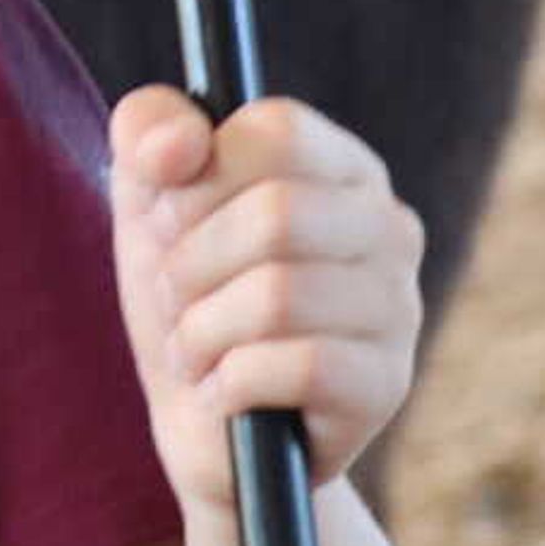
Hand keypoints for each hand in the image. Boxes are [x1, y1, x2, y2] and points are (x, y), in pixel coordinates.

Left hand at [108, 88, 424, 520]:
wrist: (196, 414)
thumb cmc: (184, 286)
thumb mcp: (145, 194)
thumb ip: (147, 131)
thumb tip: (180, 144)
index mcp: (340, 167)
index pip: (279, 131)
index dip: (198, 176)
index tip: (168, 216)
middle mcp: (389, 229)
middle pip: (277, 214)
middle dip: (190, 261)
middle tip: (175, 293)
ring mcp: (399, 310)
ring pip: (280, 295)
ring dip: (201, 328)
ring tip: (194, 346)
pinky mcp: (386, 387)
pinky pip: (299, 368)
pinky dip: (230, 381)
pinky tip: (224, 390)